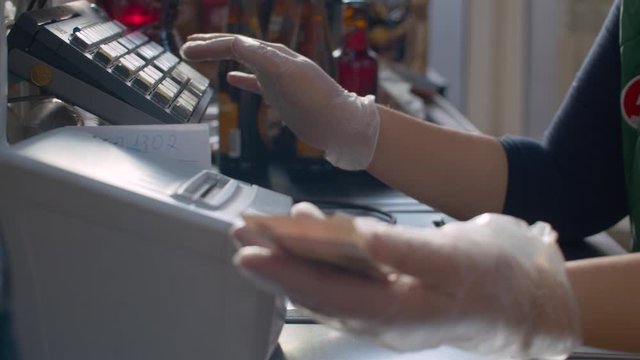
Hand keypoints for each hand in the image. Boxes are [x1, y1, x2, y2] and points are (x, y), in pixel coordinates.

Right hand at [180, 34, 379, 169]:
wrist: (339, 123)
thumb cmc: (316, 100)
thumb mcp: (286, 74)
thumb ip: (261, 58)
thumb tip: (235, 43)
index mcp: (274, 54)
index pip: (235, 43)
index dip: (209, 45)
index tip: (187, 50)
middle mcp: (274, 62)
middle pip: (236, 48)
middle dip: (211, 46)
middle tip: (186, 48)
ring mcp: (277, 78)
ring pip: (243, 62)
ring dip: (221, 58)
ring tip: (202, 56)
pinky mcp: (281, 94)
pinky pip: (255, 82)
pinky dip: (241, 78)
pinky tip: (231, 79)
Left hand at [232, 203, 580, 358]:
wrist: (521, 304)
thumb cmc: (495, 281)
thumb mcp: (457, 260)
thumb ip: (410, 253)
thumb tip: (365, 241)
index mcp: (396, 313)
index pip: (328, 294)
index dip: (286, 273)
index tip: (250, 251)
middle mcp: (381, 319)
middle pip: (318, 290)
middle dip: (276, 263)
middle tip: (240, 234)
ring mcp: (383, 310)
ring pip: (327, 284)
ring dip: (293, 258)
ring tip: (264, 229)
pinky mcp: (389, 296)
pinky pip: (345, 277)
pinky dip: (321, 255)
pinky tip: (310, 232)